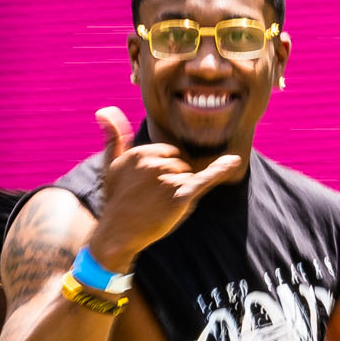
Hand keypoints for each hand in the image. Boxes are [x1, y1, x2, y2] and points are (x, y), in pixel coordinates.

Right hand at [86, 107, 240, 270]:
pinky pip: (205, 179)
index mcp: (141, 151)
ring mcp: (168, 179)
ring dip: (181, 191)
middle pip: (182, 164)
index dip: (165, 170)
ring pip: (189, 177)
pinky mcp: (180, 196)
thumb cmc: (117, 199)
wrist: (119, 231)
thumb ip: (114, 136)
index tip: (149, 185)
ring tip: (160, 204)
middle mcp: (154, 162)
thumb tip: (105, 109)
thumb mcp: (111, 164)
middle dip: (174, 180)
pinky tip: (234, 161)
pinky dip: (220, 170)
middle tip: (154, 198)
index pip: (170, 153)